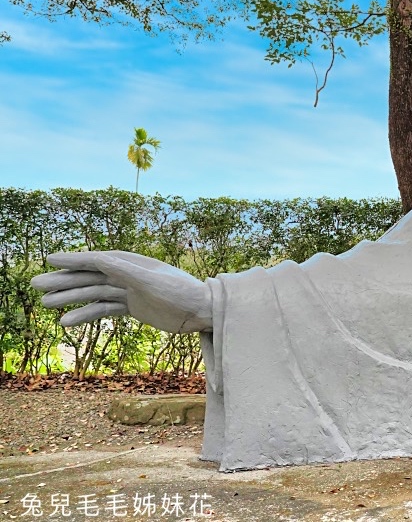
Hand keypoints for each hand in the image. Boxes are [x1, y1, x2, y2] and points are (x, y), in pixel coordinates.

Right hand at [31, 251, 212, 332]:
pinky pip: (104, 309)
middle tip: (36, 284)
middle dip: (64, 280)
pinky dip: (86, 315)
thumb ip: (128, 272)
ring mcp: (131, 291)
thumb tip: (101, 259)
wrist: (204, 312)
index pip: (98, 259)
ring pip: (94, 293)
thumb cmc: (184, 294)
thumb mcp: (155, 282)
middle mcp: (130, 275)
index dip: (74, 260)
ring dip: (70, 298)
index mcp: (134, 263)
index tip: (50, 260)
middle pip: (91, 276)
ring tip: (45, 303)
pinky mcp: (134, 307)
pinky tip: (66, 322)